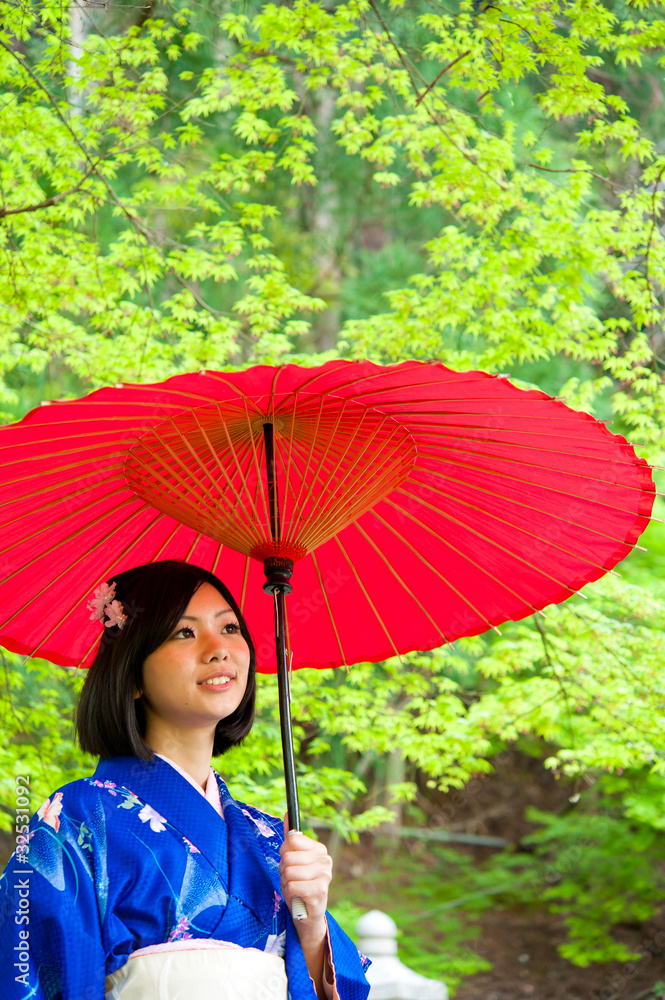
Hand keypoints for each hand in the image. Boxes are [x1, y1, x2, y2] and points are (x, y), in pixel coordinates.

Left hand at [279, 817, 332, 934]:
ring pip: (289, 872)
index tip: (289, 861)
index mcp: (319, 849)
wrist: (308, 913)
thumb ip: (291, 838)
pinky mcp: (319, 891)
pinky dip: (290, 892)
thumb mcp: (294, 860)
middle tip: (292, 878)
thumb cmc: (300, 883)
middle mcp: (325, 860)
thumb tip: (287, 813)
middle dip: (284, 870)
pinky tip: (298, 895)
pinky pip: (292, 885)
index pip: (291, 840)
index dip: (285, 852)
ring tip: (295, 887)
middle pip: (288, 857)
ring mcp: (324, 875)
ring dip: (286, 882)